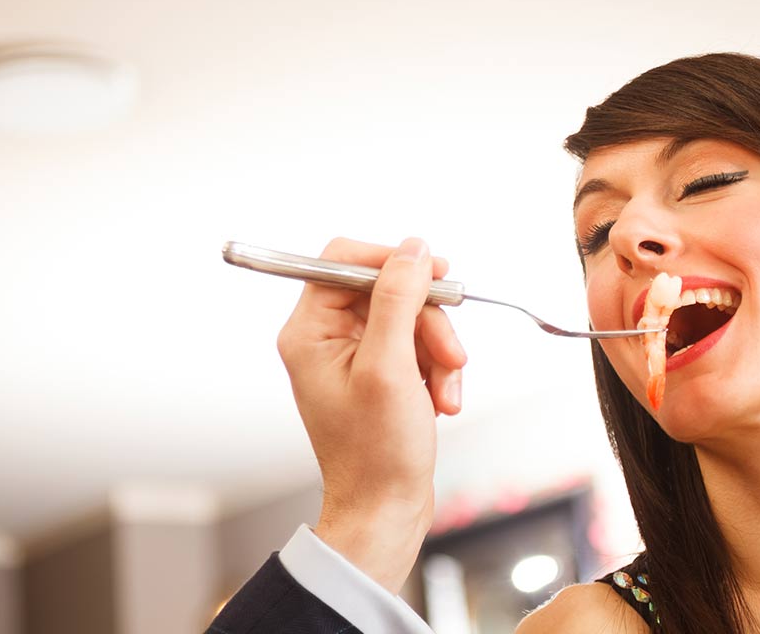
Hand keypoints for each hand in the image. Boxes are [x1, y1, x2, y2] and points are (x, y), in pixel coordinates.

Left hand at [276, 237, 467, 592]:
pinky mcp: (380, 371)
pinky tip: (441, 401)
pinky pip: (417, 345)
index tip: (434, 271)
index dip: (392, 259)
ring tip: (446, 394)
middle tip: (451, 356)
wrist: (385, 509)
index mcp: (309, 331)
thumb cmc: (376, 453)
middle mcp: (325, 337)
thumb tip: (412, 249)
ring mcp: (353, 355)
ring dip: (439, 352)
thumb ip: (398, 301)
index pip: (345, 259)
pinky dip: (437, 369)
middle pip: (388, 289)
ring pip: (410, 317)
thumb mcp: (390, 369)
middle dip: (427, 322)